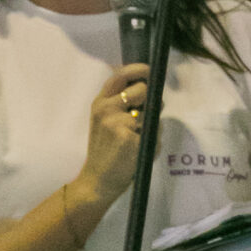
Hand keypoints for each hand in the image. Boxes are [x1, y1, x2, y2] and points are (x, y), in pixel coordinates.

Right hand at [76, 65, 148, 209]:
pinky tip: (138, 152)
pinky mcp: (130, 138)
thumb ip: (121, 105)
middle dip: (150, 100)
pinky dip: (152, 143)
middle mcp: (107, 109)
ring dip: (151, 126)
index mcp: (100, 103)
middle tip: (143, 116)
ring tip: (136, 140)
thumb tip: (151, 91)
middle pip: (141, 90)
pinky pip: (154, 133)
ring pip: (151, 114)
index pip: (120, 75)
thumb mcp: (104, 122)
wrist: (97, 181)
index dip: (138, 70)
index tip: (149, 70)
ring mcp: (118, 123)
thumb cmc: (105, 152)